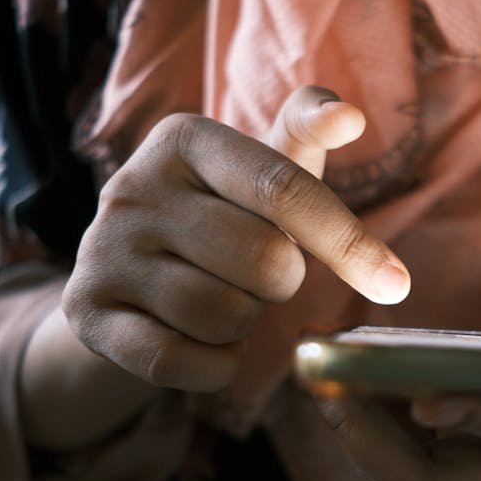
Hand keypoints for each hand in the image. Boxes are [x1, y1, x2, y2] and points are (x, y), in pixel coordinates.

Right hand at [63, 86, 409, 391]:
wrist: (131, 268)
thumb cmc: (223, 212)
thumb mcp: (261, 167)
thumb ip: (305, 135)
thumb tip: (349, 115)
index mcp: (185, 138)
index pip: (285, 189)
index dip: (348, 241)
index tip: (396, 284)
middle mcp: (133, 187)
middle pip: (264, 260)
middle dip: (284, 282)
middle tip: (263, 273)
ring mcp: (102, 250)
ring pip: (224, 315)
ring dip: (246, 321)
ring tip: (226, 297)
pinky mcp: (85, 311)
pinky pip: (178, 361)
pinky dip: (215, 365)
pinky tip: (207, 342)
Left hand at [315, 272, 480, 480]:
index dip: (479, 415)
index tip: (426, 399)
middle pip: (440, 479)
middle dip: (377, 441)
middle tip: (329, 389)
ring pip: (405, 472)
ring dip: (355, 429)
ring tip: (317, 373)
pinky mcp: (452, 455)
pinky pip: (396, 451)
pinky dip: (361, 416)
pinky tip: (332, 373)